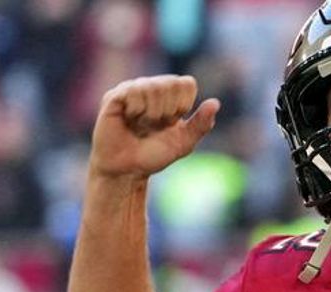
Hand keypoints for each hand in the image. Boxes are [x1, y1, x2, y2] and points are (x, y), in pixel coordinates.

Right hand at [89, 75, 219, 178]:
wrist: (127, 169)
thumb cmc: (154, 155)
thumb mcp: (184, 142)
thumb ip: (201, 124)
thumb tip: (216, 103)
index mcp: (170, 95)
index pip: (186, 83)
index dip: (183, 105)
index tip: (172, 122)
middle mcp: (151, 87)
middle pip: (171, 83)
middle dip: (167, 111)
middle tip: (154, 126)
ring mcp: (132, 89)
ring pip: (152, 87)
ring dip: (151, 114)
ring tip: (141, 125)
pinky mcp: (114, 95)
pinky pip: (133, 92)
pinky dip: (136, 111)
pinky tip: (128, 120)